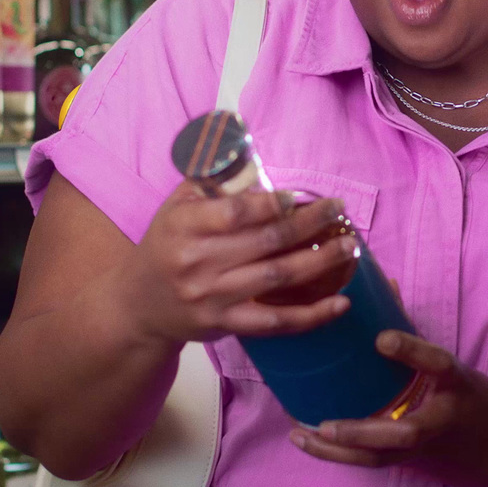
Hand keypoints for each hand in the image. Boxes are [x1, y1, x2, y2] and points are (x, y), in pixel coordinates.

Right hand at [115, 182, 358, 344]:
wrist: (138, 306)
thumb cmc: (164, 246)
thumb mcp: (176, 207)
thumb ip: (213, 182)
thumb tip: (256, 161)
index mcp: (185, 227)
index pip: (236, 213)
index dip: (272, 203)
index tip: (298, 196)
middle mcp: (198, 263)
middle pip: (266, 241)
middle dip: (309, 223)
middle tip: (339, 210)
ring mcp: (213, 298)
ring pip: (277, 278)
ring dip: (320, 261)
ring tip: (348, 246)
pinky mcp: (226, 325)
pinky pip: (276, 322)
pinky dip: (312, 315)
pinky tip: (341, 302)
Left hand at [290, 331, 487, 486]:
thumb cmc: (477, 399)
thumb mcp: (457, 366)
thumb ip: (417, 334)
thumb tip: (383, 283)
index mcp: (459, 385)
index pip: (438, 364)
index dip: (413, 351)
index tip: (382, 339)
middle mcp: (444, 418)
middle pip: (402, 434)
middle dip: (361, 433)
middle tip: (324, 424)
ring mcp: (428, 446)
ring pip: (380, 458)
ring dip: (338, 452)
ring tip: (301, 435)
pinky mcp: (414, 460)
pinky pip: (374, 461)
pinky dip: (340, 454)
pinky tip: (310, 441)